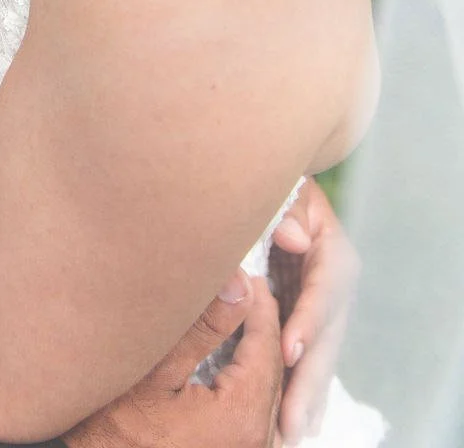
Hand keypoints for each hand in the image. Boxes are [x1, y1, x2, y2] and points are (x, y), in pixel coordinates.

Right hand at [65, 276, 282, 447]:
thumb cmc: (114, 427)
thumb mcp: (155, 369)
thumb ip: (203, 326)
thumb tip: (238, 284)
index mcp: (241, 416)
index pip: (266, 350)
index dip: (261, 310)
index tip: (252, 279)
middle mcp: (253, 443)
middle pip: (272, 375)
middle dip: (262, 332)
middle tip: (252, 294)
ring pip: (266, 399)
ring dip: (260, 361)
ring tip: (249, 326)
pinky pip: (256, 421)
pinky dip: (254, 390)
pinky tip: (242, 373)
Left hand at [270, 178, 357, 443]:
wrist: (285, 198)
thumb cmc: (282, 193)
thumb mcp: (291, 193)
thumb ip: (291, 213)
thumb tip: (293, 238)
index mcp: (334, 256)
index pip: (323, 292)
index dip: (307, 321)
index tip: (288, 350)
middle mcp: (336, 291)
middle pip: (326, 339)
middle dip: (308, 381)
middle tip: (289, 419)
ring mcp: (327, 313)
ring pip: (320, 360)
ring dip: (306, 398)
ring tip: (289, 433)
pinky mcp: (311, 326)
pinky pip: (311, 363)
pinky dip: (305, 395)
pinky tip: (296, 424)